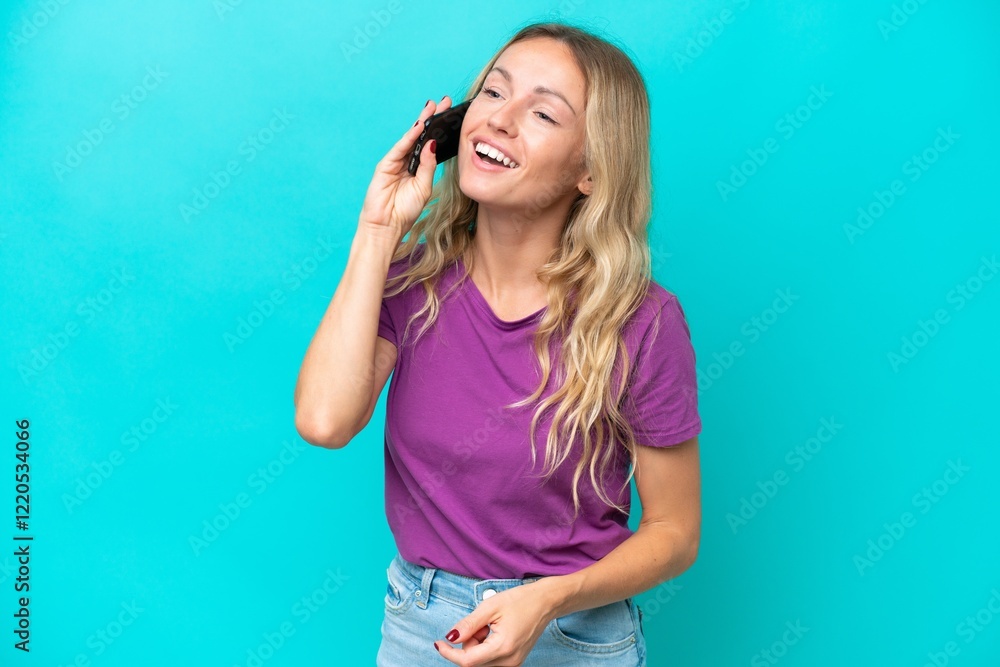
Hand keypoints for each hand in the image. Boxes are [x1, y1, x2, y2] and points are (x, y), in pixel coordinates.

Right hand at [357, 95, 452, 245]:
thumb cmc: (405, 210)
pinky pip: (400, 148)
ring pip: (411, 138)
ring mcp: (395, 162)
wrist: (387, 227)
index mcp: (418, 167)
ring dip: (421, 122)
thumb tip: (434, 143)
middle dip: (432, 119)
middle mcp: (407, 162)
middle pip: (421, 136)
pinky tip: (419, 127)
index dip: (441, 129)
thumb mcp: (424, 186)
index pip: (431, 144)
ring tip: (432, 107)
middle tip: (444, 101)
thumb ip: (429, 165)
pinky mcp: (385, 165)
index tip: (453, 114)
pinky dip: (409, 137)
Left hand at [433, 579, 556, 665]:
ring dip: (477, 645)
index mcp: (503, 648)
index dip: (449, 653)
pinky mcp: (514, 661)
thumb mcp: (489, 607)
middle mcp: (509, 661)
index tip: (438, 642)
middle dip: (468, 643)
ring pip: (481, 661)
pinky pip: (491, 659)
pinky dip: (486, 647)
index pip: (467, 661)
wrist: (545, 602)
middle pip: (473, 662)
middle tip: (480, 622)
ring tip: (490, 625)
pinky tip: (494, 632)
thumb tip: (450, 638)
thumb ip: (468, 625)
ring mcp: (513, 663)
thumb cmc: (520, 600)